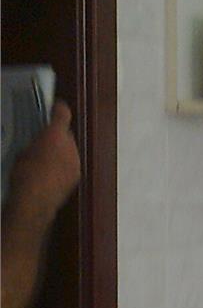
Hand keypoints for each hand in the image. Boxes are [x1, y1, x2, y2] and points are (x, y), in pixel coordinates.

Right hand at [6, 100, 80, 234]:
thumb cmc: (24, 174)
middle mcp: (70, 145)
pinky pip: (71, 164)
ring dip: (62, 151)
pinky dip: (64, 164)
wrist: (35, 201)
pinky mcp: (76, 176)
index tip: (57, 106)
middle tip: (44, 140)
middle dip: (57, 135)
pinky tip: (51, 172)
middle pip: (67, 134)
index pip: (62, 114)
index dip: (59, 108)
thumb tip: (36, 145)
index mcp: (55, 134)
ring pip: (70, 149)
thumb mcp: (22, 152)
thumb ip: (34, 143)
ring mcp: (76, 161)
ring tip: (46, 158)